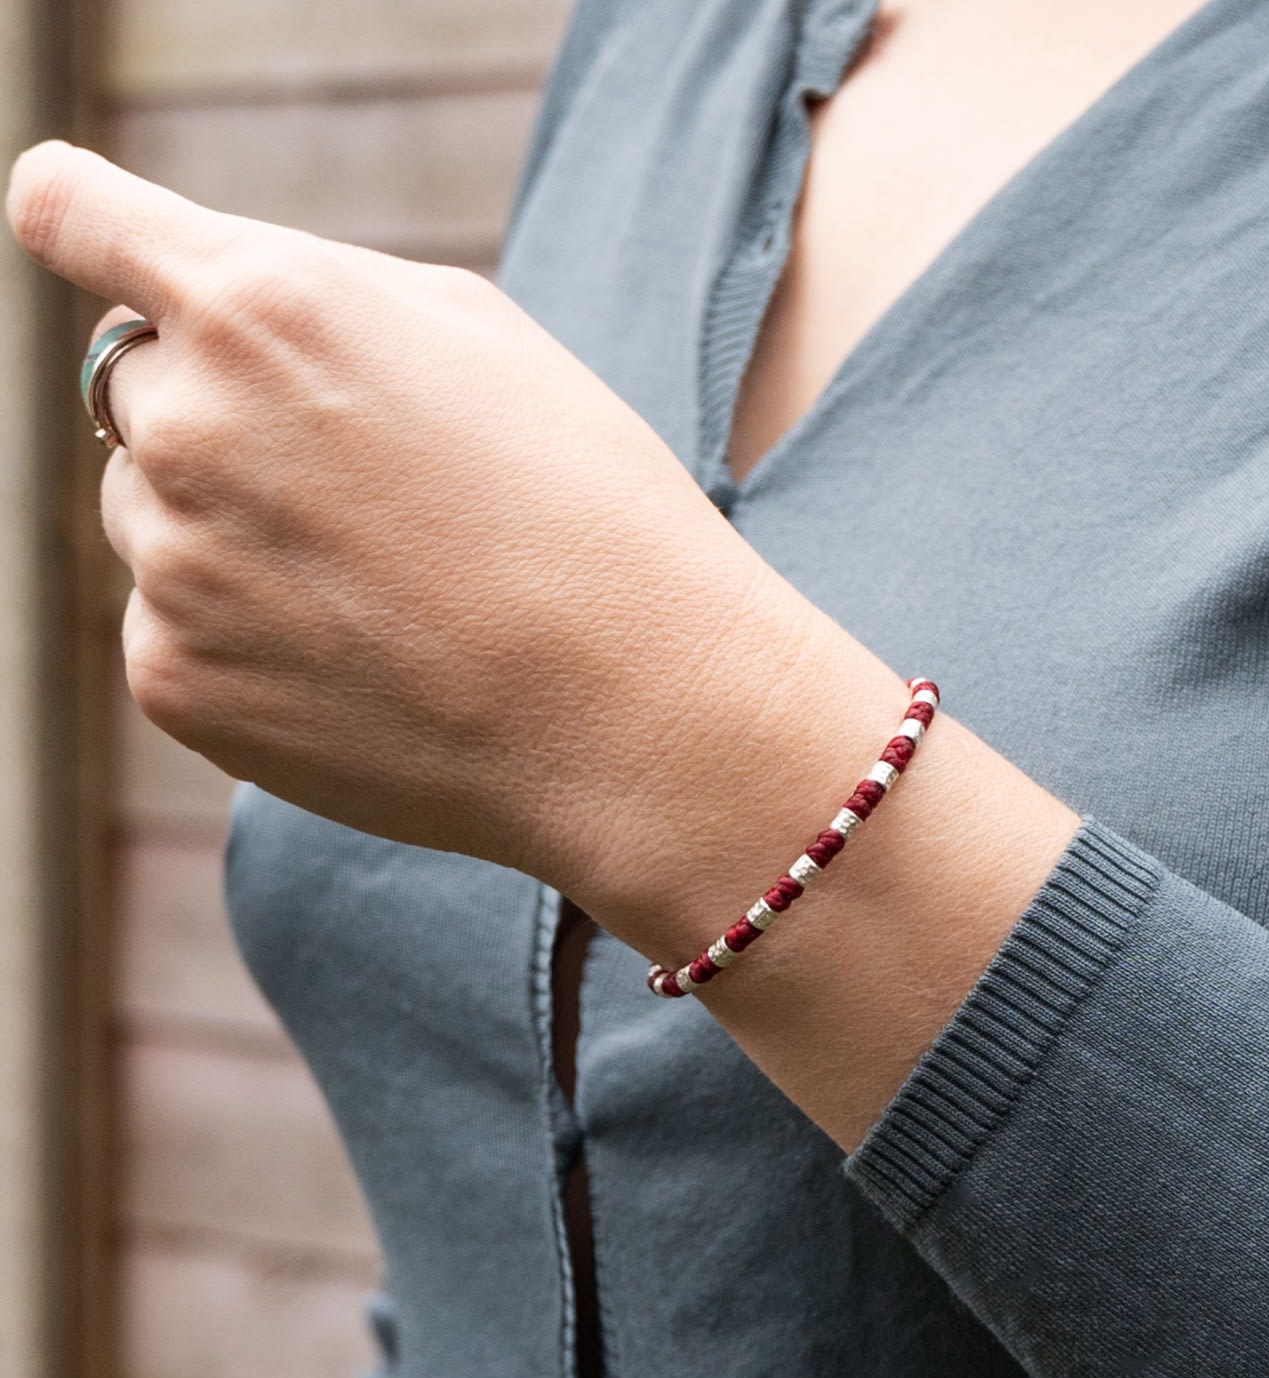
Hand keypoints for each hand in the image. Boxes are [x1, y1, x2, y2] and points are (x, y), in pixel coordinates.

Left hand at [6, 141, 818, 888]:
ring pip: (151, 513)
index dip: (83, 222)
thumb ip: (319, 295)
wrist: (632, 709)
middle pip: (134, 385)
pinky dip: (245, 635)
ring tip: (381, 586)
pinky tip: (362, 658)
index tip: (89, 237)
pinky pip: (175, 625)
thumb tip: (214, 308)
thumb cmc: (589, 511)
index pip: (72, 213)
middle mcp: (188, 424)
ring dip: (229, 529)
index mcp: (265, 308)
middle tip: (354, 484)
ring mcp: (171, 562)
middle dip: (215, 411)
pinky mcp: (173, 679)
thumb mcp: (482, 337)